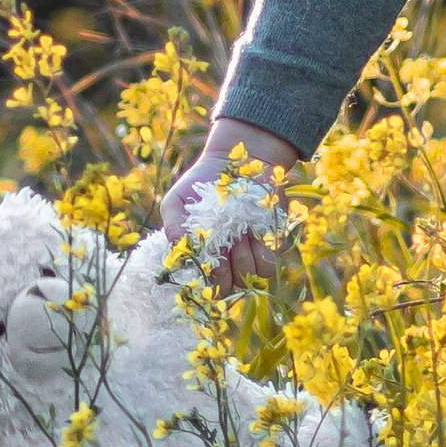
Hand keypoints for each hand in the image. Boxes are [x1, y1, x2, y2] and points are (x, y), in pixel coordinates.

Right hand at [160, 117, 299, 287]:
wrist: (232, 160)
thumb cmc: (200, 184)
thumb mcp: (177, 201)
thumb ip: (172, 227)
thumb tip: (178, 254)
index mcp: (208, 256)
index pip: (209, 286)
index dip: (207, 282)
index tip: (206, 264)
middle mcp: (231, 259)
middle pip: (230, 286)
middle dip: (225, 272)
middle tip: (223, 246)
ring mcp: (252, 250)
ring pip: (251, 275)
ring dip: (243, 257)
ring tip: (239, 233)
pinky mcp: (273, 240)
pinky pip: (270, 260)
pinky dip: (261, 248)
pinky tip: (253, 228)